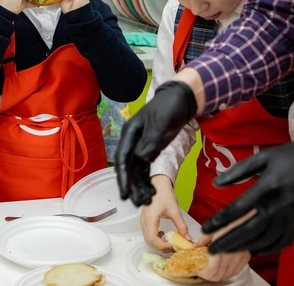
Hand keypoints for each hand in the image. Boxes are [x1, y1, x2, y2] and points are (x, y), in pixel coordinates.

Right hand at [115, 81, 197, 205]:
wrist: (181, 99)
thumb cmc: (168, 107)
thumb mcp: (161, 123)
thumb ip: (151, 141)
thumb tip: (142, 159)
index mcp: (130, 133)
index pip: (123, 158)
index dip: (123, 177)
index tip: (124, 193)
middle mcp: (133, 141)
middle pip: (128, 167)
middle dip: (130, 185)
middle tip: (135, 203)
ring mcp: (141, 146)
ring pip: (136, 170)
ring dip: (139, 186)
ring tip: (145, 201)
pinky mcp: (150, 149)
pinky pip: (145, 169)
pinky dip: (147, 180)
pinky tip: (151, 192)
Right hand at [140, 175, 191, 251]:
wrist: (158, 184)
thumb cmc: (164, 194)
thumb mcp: (175, 211)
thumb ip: (182, 226)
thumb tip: (188, 239)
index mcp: (150, 219)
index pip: (153, 239)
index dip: (163, 246)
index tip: (174, 246)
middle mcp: (144, 221)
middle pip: (149, 241)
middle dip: (161, 248)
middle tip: (174, 248)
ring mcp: (143, 220)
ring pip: (148, 239)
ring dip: (159, 244)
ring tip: (171, 243)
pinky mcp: (145, 220)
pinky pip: (148, 234)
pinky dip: (156, 239)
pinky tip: (164, 235)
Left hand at [196, 222, 251, 281]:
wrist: (244, 219)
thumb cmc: (227, 221)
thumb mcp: (211, 228)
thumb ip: (203, 239)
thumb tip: (195, 247)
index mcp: (222, 246)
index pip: (212, 268)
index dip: (203, 272)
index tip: (198, 270)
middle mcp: (233, 254)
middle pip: (219, 274)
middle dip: (208, 275)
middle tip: (202, 271)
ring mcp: (241, 256)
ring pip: (227, 275)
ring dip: (218, 275)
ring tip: (210, 269)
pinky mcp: (246, 257)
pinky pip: (235, 271)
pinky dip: (227, 272)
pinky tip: (221, 268)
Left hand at [202, 141, 293, 255]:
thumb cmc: (288, 158)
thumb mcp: (263, 158)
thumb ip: (239, 171)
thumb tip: (216, 184)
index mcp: (267, 188)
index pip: (238, 209)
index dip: (220, 220)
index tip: (205, 229)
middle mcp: (278, 206)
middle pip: (250, 230)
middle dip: (229, 241)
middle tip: (212, 249)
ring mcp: (289, 217)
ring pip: (265, 238)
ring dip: (245, 247)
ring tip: (227, 251)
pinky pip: (283, 241)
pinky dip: (268, 248)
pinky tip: (255, 250)